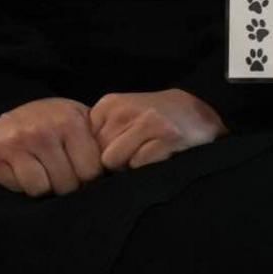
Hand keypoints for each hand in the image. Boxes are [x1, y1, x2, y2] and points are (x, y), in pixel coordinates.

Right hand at [0, 97, 103, 196]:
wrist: (8, 115)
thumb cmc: (51, 124)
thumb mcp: (78, 122)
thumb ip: (97, 142)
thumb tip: (117, 172)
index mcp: (69, 121)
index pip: (91, 171)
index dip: (89, 180)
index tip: (84, 176)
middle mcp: (43, 129)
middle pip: (68, 183)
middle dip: (68, 186)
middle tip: (62, 176)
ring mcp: (17, 141)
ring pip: (44, 188)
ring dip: (46, 188)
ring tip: (45, 174)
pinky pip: (22, 187)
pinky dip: (25, 187)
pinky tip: (25, 172)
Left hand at [89, 89, 227, 170]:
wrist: (197, 114)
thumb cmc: (152, 122)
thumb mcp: (120, 118)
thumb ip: (98, 135)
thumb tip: (74, 168)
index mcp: (108, 105)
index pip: (82, 145)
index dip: (97, 155)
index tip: (116, 150)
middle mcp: (125, 109)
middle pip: (97, 155)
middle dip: (113, 161)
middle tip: (136, 152)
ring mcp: (147, 121)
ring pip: (114, 162)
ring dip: (128, 166)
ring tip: (146, 153)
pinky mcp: (166, 136)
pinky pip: (138, 165)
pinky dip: (147, 167)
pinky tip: (159, 155)